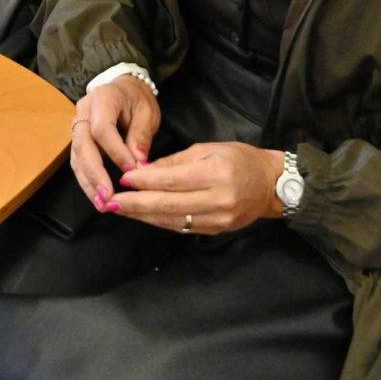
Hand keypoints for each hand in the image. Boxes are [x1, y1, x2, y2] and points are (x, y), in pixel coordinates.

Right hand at [69, 74, 160, 204]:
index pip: (102, 128)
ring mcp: (76, 126)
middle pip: (83, 145)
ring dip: (88, 183)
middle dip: (95, 173)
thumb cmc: (137, 100)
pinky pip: (78, 162)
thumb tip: (139, 163)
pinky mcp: (77, 140)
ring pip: (77, 157)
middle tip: (108, 197)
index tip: (131, 170)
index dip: (115, 151)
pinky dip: (87, 181)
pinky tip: (97, 197)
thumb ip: (141, 136)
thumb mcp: (147, 112)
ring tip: (102, 204)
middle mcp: (83, 111)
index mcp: (102, 98)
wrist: (124, 91)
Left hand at [110, 141, 286, 234]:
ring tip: (120, 210)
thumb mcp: (209, 149)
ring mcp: (218, 219)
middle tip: (110, 202)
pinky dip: (159, 221)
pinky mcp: (215, 230)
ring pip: (172, 220)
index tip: (122, 180)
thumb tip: (143, 171)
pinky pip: (181, 227)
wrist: (271, 185)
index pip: (172, 180)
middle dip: (135, 204)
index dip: (144, 182)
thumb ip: (175, 162)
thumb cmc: (240, 159)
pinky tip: (143, 216)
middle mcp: (218, 199)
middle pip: (168, 204)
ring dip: (143, 216)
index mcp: (216, 173)